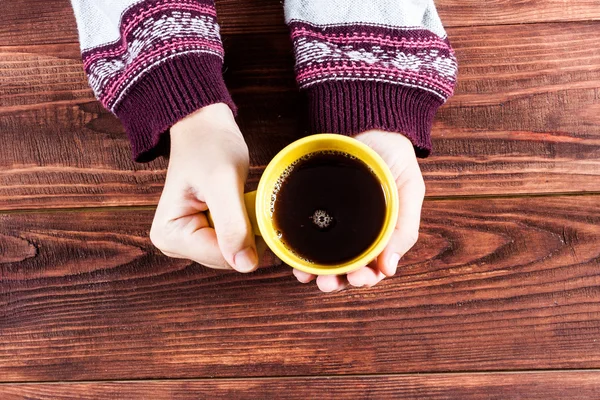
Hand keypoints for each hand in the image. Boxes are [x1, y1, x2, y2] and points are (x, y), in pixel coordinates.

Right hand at [149, 103, 257, 272]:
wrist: (205, 126)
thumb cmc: (208, 145)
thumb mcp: (222, 183)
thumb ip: (232, 225)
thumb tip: (245, 266)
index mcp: (169, 235)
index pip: (221, 258)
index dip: (245, 237)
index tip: (247, 207)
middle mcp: (175, 243)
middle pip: (228, 259)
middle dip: (244, 232)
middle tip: (240, 198)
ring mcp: (190, 240)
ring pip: (235, 253)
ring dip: (246, 228)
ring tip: (236, 198)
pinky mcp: (204, 234)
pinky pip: (236, 242)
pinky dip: (245, 225)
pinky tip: (238, 205)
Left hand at [292, 130, 424, 291]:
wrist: (373, 127)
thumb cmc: (397, 161)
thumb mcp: (410, 193)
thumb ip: (405, 230)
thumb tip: (388, 269)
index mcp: (382, 236)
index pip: (372, 268)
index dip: (363, 279)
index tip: (356, 279)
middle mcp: (356, 234)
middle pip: (344, 268)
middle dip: (335, 281)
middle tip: (326, 284)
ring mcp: (334, 222)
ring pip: (323, 257)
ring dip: (314, 272)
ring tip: (305, 276)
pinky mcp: (315, 208)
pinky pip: (305, 233)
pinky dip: (298, 248)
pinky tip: (292, 255)